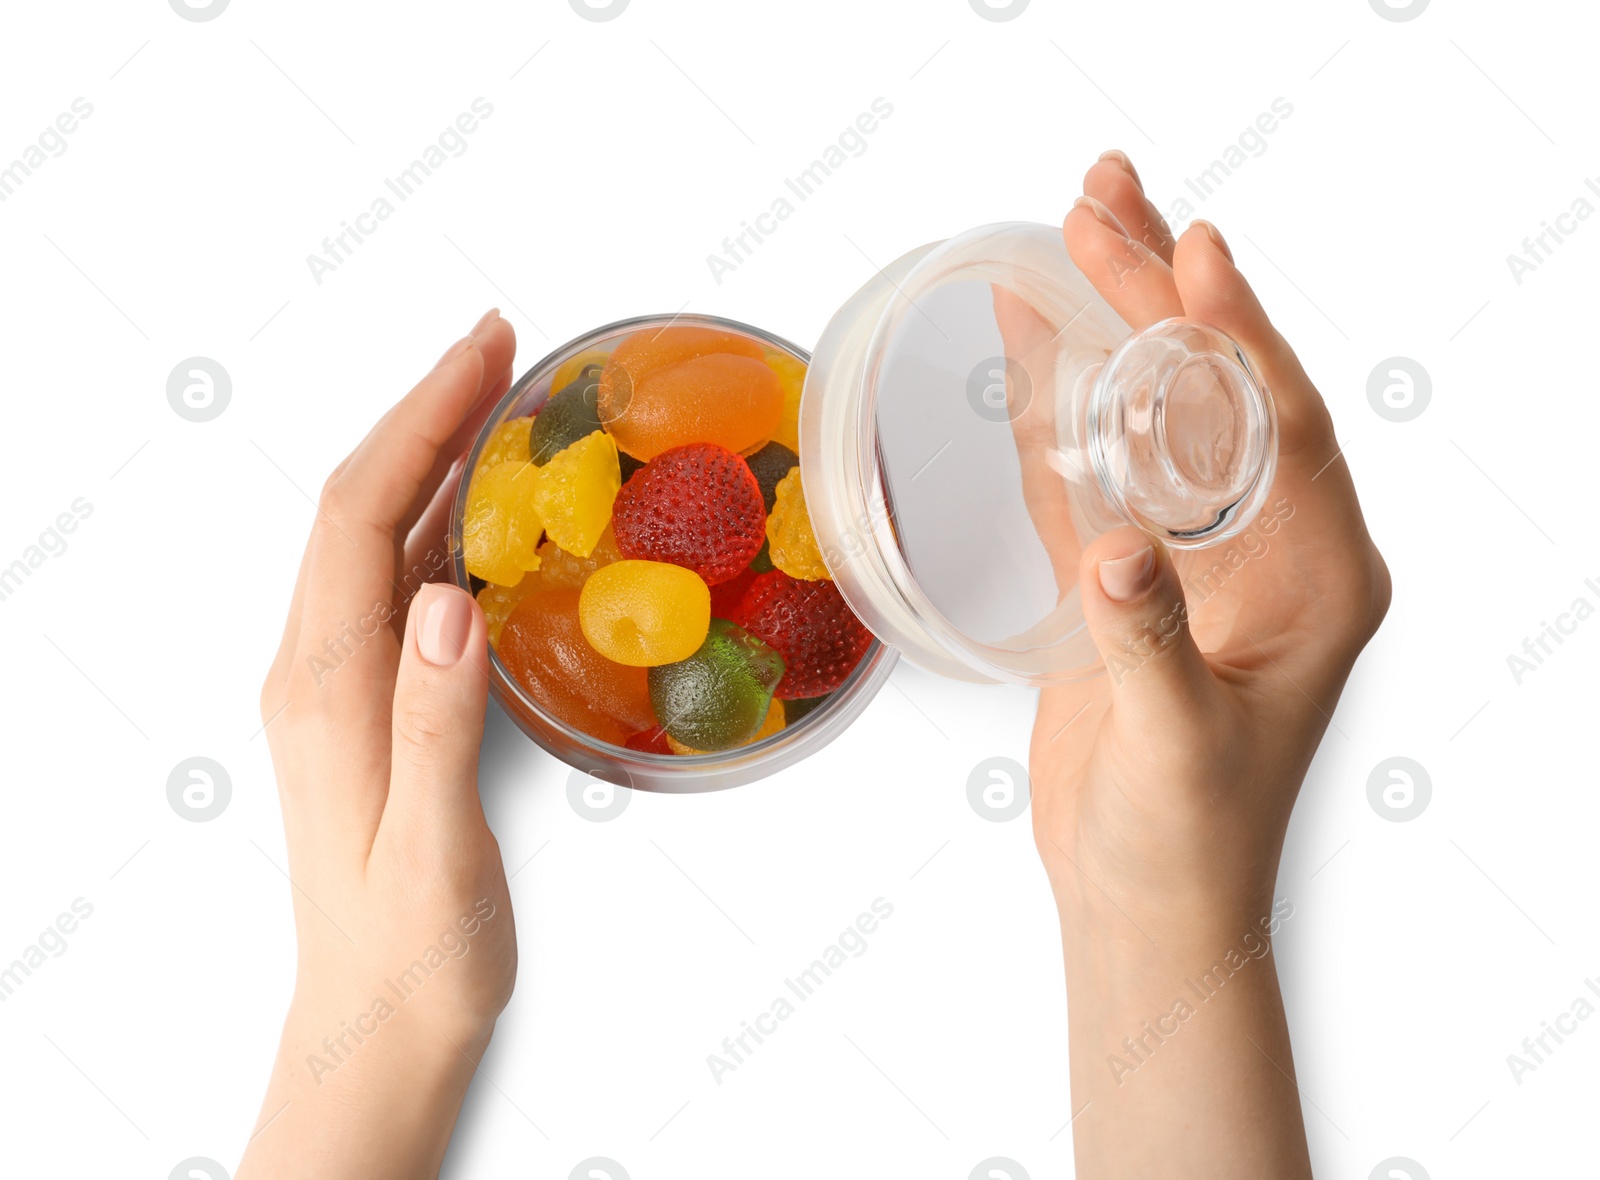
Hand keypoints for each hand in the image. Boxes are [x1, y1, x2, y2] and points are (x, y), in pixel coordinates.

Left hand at [238, 310, 518, 1179]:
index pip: (359, 518)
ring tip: (502, 398)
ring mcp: (340, 683)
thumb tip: (449, 599)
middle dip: (425, 410)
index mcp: (326, 690)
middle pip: (360, 504)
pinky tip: (490, 508)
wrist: (375, 1024)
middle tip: (500, 342)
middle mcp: (319, 669)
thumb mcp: (432, 850)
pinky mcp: (372, 702)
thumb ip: (434, 722)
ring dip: (433, 454)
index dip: (418, 422)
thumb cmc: (410, 952)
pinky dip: (444, 519)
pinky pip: (400, 581)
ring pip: (379, 535)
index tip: (482, 354)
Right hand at [1030, 154, 1389, 1175]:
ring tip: (1073, 221)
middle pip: (1215, 387)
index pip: (1288, 424)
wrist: (1142, 900)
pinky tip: (1025, 335)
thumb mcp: (1178, 744)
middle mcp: (1267, 545)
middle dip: (1161, 290)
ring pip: (1151, 410)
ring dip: (1111, 321)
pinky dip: (1056, 404)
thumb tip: (1116, 548)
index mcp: (1320, 576)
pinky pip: (1089, 467)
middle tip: (1106, 196)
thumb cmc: (1190, 841)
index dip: (1237, 332)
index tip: (1192, 249)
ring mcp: (1192, 550)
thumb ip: (1145, 640)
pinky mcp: (1124, 572)